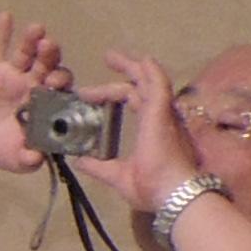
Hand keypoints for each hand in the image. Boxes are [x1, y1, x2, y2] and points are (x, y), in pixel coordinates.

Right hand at [0, 14, 73, 176]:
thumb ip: (27, 159)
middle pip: (48, 64)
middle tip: (50, 48)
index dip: (61, 82)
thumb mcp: (15, 159)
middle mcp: (34, 83)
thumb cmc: (0, 149)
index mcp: (46, 103)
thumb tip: (36, 159)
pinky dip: (1, 31)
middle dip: (51, 55)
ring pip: (27, 51)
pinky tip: (5, 17)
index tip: (58, 81)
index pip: (60, 88)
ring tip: (36, 29)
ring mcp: (13, 72)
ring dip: (32, 38)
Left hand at [69, 49, 198, 219]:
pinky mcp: (162, 114)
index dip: (112, 94)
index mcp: (153, 130)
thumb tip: (79, 160)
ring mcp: (163, 114)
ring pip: (149, 81)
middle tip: (107, 59)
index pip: (135, 103)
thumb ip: (99, 166)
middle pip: (141, 87)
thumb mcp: (118, 175)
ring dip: (133, 66)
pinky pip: (159, 85)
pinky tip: (142, 60)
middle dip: (124, 72)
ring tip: (113, 55)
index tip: (89, 95)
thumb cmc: (152, 188)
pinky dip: (151, 72)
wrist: (172, 196)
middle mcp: (161, 119)